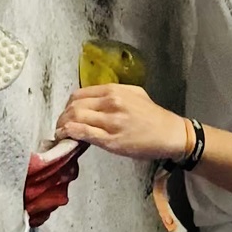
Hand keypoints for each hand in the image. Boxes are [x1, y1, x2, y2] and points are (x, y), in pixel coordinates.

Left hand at [55, 85, 187, 161]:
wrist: (171, 134)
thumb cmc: (153, 116)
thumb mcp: (134, 95)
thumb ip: (112, 95)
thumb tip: (92, 102)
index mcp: (115, 90)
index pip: (79, 94)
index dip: (68, 105)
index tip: (66, 114)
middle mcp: (111, 103)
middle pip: (74, 106)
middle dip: (62, 117)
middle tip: (60, 126)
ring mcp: (111, 122)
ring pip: (76, 119)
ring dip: (63, 126)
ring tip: (61, 133)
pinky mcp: (112, 140)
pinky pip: (84, 134)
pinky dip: (70, 134)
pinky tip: (66, 137)